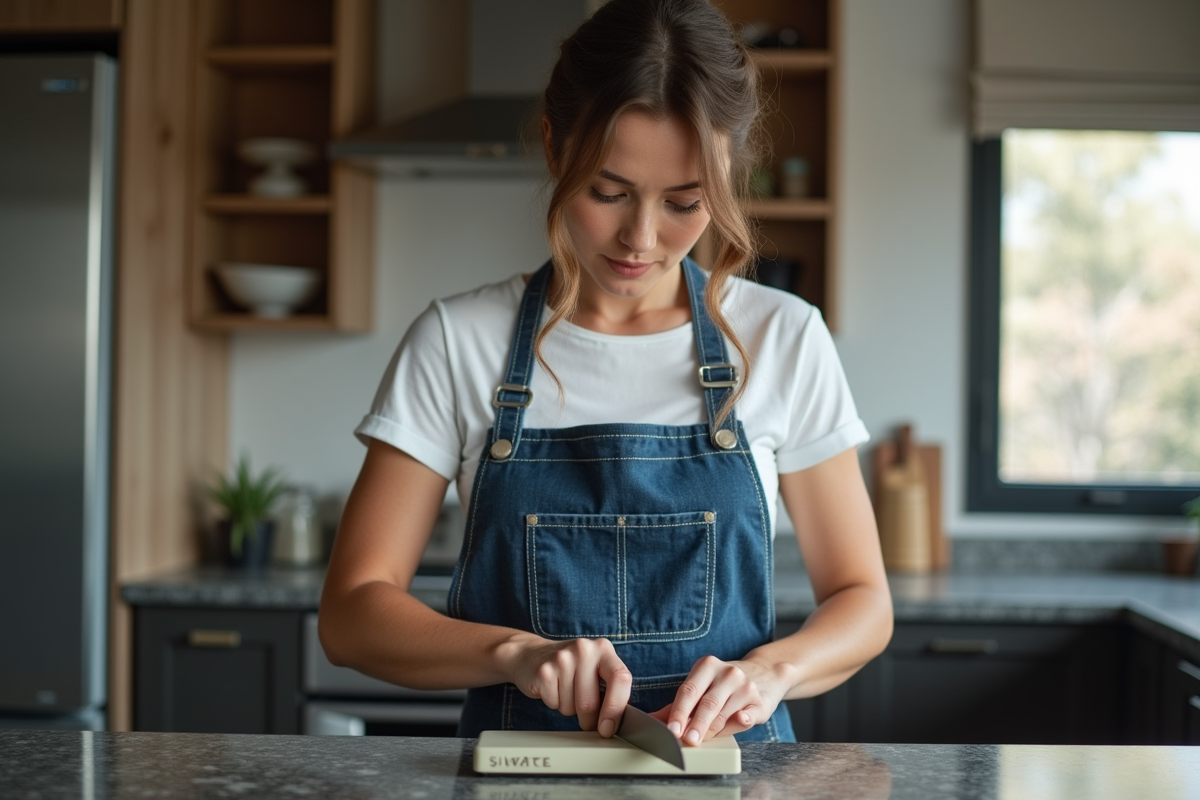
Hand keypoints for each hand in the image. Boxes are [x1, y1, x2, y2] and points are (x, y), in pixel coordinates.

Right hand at [503, 634, 631, 736]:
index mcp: (603, 649)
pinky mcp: (544, 671)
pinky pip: (554, 704)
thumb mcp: (594, 670)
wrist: (530, 655)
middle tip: (585, 716)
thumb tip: (616, 723)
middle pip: (591, 702)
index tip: (608, 728)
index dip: (616, 707)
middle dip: (589, 720)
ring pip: (572, 707)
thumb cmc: (570, 669)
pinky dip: (554, 703)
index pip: (620, 678)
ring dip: (569, 709)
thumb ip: (610, 689)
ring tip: (564, 690)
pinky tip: (552, 688)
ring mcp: (562, 658)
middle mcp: (584, 649)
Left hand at [653, 656, 787, 744]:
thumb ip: (678, 704)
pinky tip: (740, 719)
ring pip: (724, 714)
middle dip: (695, 724)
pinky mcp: (760, 702)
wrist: (764, 673)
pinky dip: (743, 719)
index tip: (671, 729)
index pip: (689, 691)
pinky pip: (748, 715)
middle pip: (707, 703)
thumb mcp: (702, 686)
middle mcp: (728, 673)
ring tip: (700, 740)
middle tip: (686, 740)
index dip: (679, 712)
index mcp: (707, 666)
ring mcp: (746, 687)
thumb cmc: (724, 685)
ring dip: (711, 730)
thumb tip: (651, 720)